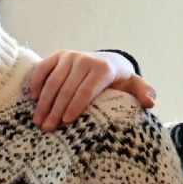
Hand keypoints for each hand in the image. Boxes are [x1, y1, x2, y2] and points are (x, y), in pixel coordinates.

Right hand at [29, 49, 155, 129]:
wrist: (105, 60)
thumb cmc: (117, 80)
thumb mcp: (133, 85)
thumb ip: (143, 92)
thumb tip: (150, 102)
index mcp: (104, 68)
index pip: (86, 90)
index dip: (75, 106)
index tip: (66, 122)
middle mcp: (85, 59)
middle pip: (67, 88)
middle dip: (56, 109)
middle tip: (48, 127)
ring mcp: (69, 56)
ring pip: (53, 81)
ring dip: (43, 102)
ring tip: (38, 120)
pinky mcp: (57, 56)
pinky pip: (43, 69)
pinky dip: (36, 83)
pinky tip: (32, 99)